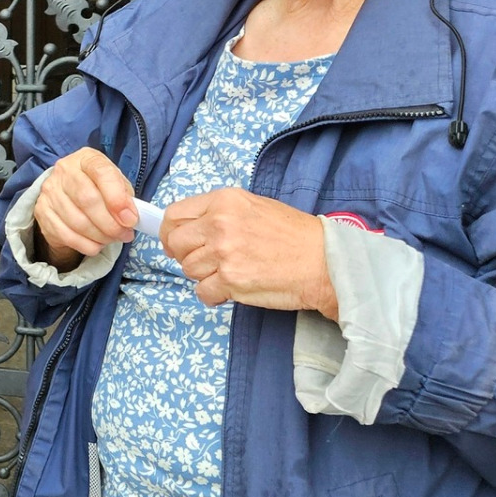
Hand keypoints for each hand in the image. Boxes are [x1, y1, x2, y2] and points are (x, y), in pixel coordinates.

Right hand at [33, 147, 136, 268]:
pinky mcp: (42, 212)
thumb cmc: (97, 187)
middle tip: (125, 234)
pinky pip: (66, 235)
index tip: (130, 219)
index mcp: (86, 159)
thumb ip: (125, 197)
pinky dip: (86, 245)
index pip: (101, 173)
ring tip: (112, 239)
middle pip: (87, 200)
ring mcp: (50, 192)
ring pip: (77, 222)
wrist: (67, 193)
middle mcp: (63, 171)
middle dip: (110, 223)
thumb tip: (129, 218)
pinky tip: (96, 244)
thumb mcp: (115, 184)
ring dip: (100, 236)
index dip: (117, 198)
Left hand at [161, 188, 336, 317]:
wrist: (324, 261)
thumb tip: (186, 229)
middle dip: (184, 255)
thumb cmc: (294, 235)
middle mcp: (220, 224)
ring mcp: (224, 253)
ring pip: (188, 269)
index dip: (170, 232)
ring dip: (203, 276)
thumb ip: (219, 213)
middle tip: (203, 262)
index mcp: (224, 201)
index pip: (175, 216)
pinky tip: (230, 289)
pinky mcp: (231, 281)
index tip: (176, 243)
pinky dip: (212, 295)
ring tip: (228, 273)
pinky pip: (202, 292)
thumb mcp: (254, 206)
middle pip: (176, 244)